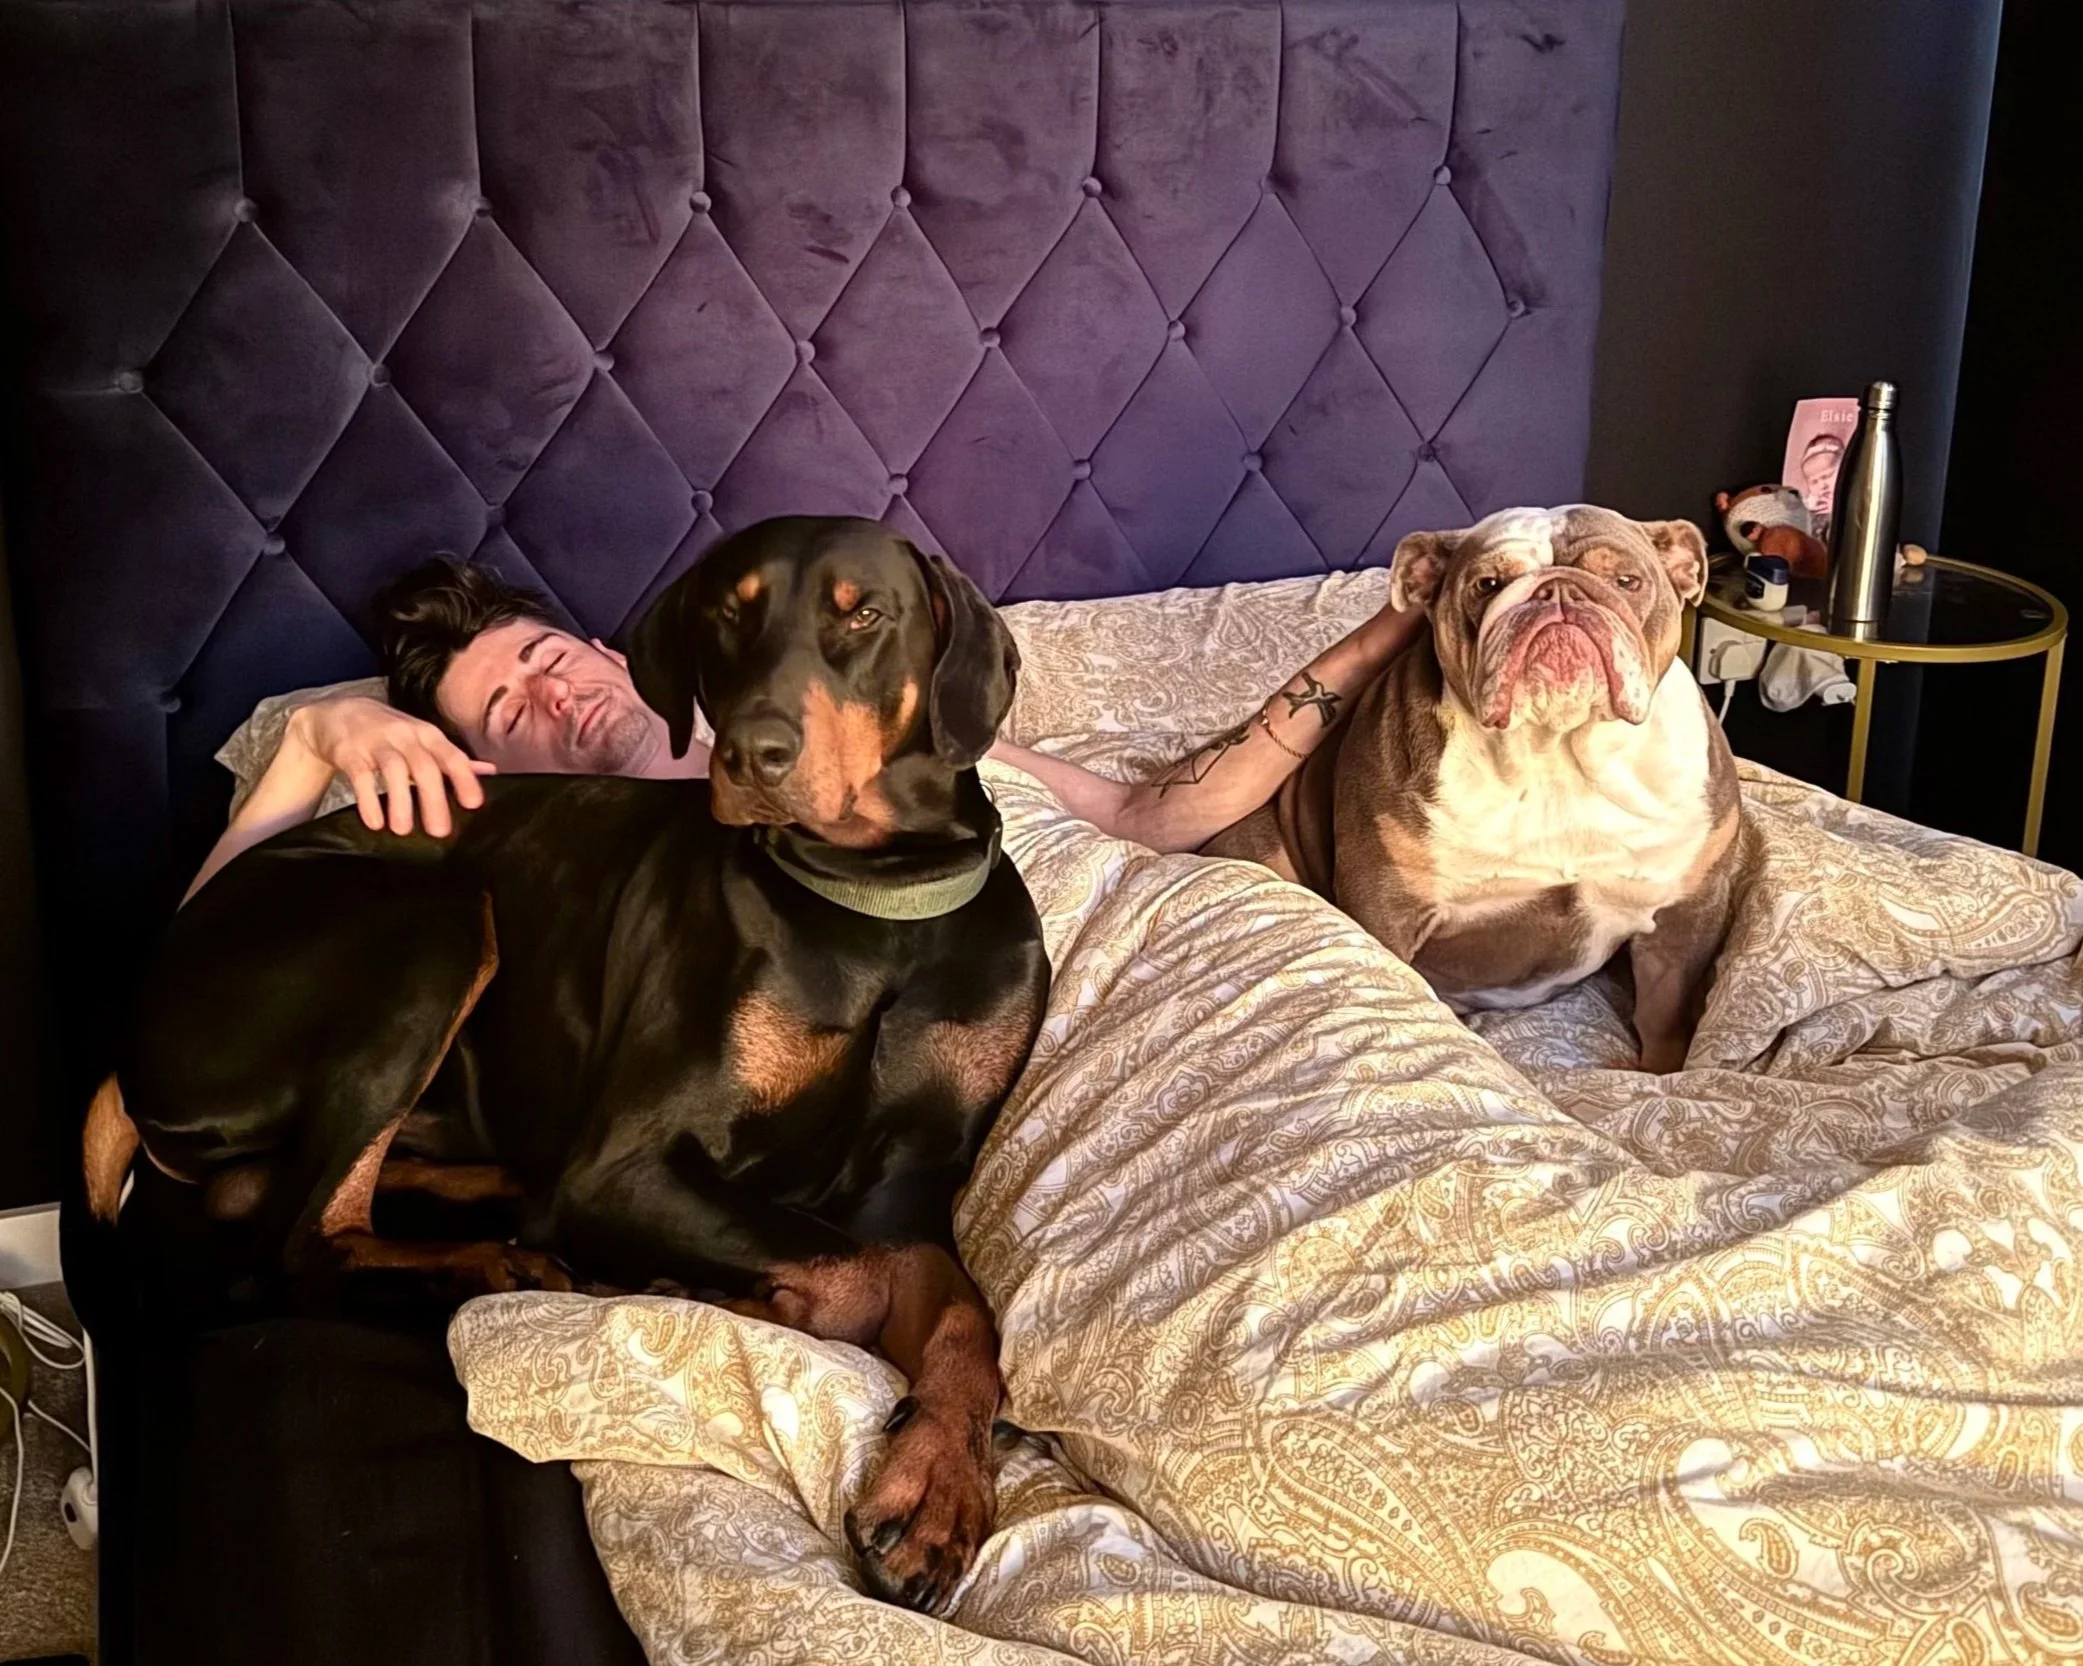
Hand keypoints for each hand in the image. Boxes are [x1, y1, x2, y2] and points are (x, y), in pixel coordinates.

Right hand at [284, 696, 493, 836]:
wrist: (338, 714)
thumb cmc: (391, 733)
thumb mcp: (423, 740)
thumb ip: (453, 758)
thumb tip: (491, 771)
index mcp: (428, 735)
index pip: (452, 756)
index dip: (464, 779)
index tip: (473, 805)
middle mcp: (405, 735)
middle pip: (424, 766)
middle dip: (433, 799)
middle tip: (439, 831)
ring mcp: (376, 742)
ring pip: (393, 770)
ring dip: (400, 802)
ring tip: (403, 831)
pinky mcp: (349, 752)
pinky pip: (360, 776)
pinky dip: (368, 800)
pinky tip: (375, 823)